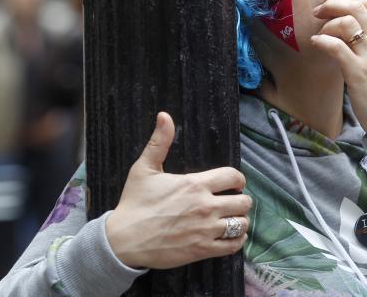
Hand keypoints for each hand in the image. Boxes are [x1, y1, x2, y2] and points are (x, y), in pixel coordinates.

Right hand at [105, 112, 251, 268]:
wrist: (123, 241)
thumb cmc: (134, 203)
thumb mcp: (144, 168)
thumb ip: (159, 142)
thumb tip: (164, 115)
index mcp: (195, 184)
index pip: (233, 176)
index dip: (238, 179)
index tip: (233, 184)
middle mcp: (205, 206)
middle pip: (243, 201)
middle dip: (240, 200)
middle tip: (232, 203)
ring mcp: (205, 230)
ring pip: (242, 224)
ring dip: (240, 220)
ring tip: (231, 219)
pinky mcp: (202, 250)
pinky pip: (234, 246)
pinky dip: (237, 240)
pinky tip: (230, 236)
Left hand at [310, 0, 366, 134]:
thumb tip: (345, 24)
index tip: (331, 4)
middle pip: (357, 6)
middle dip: (332, 4)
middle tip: (317, 12)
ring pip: (347, 22)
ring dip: (326, 23)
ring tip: (319, 34)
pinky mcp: (359, 73)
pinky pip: (336, 47)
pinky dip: (322, 41)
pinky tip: (316, 44)